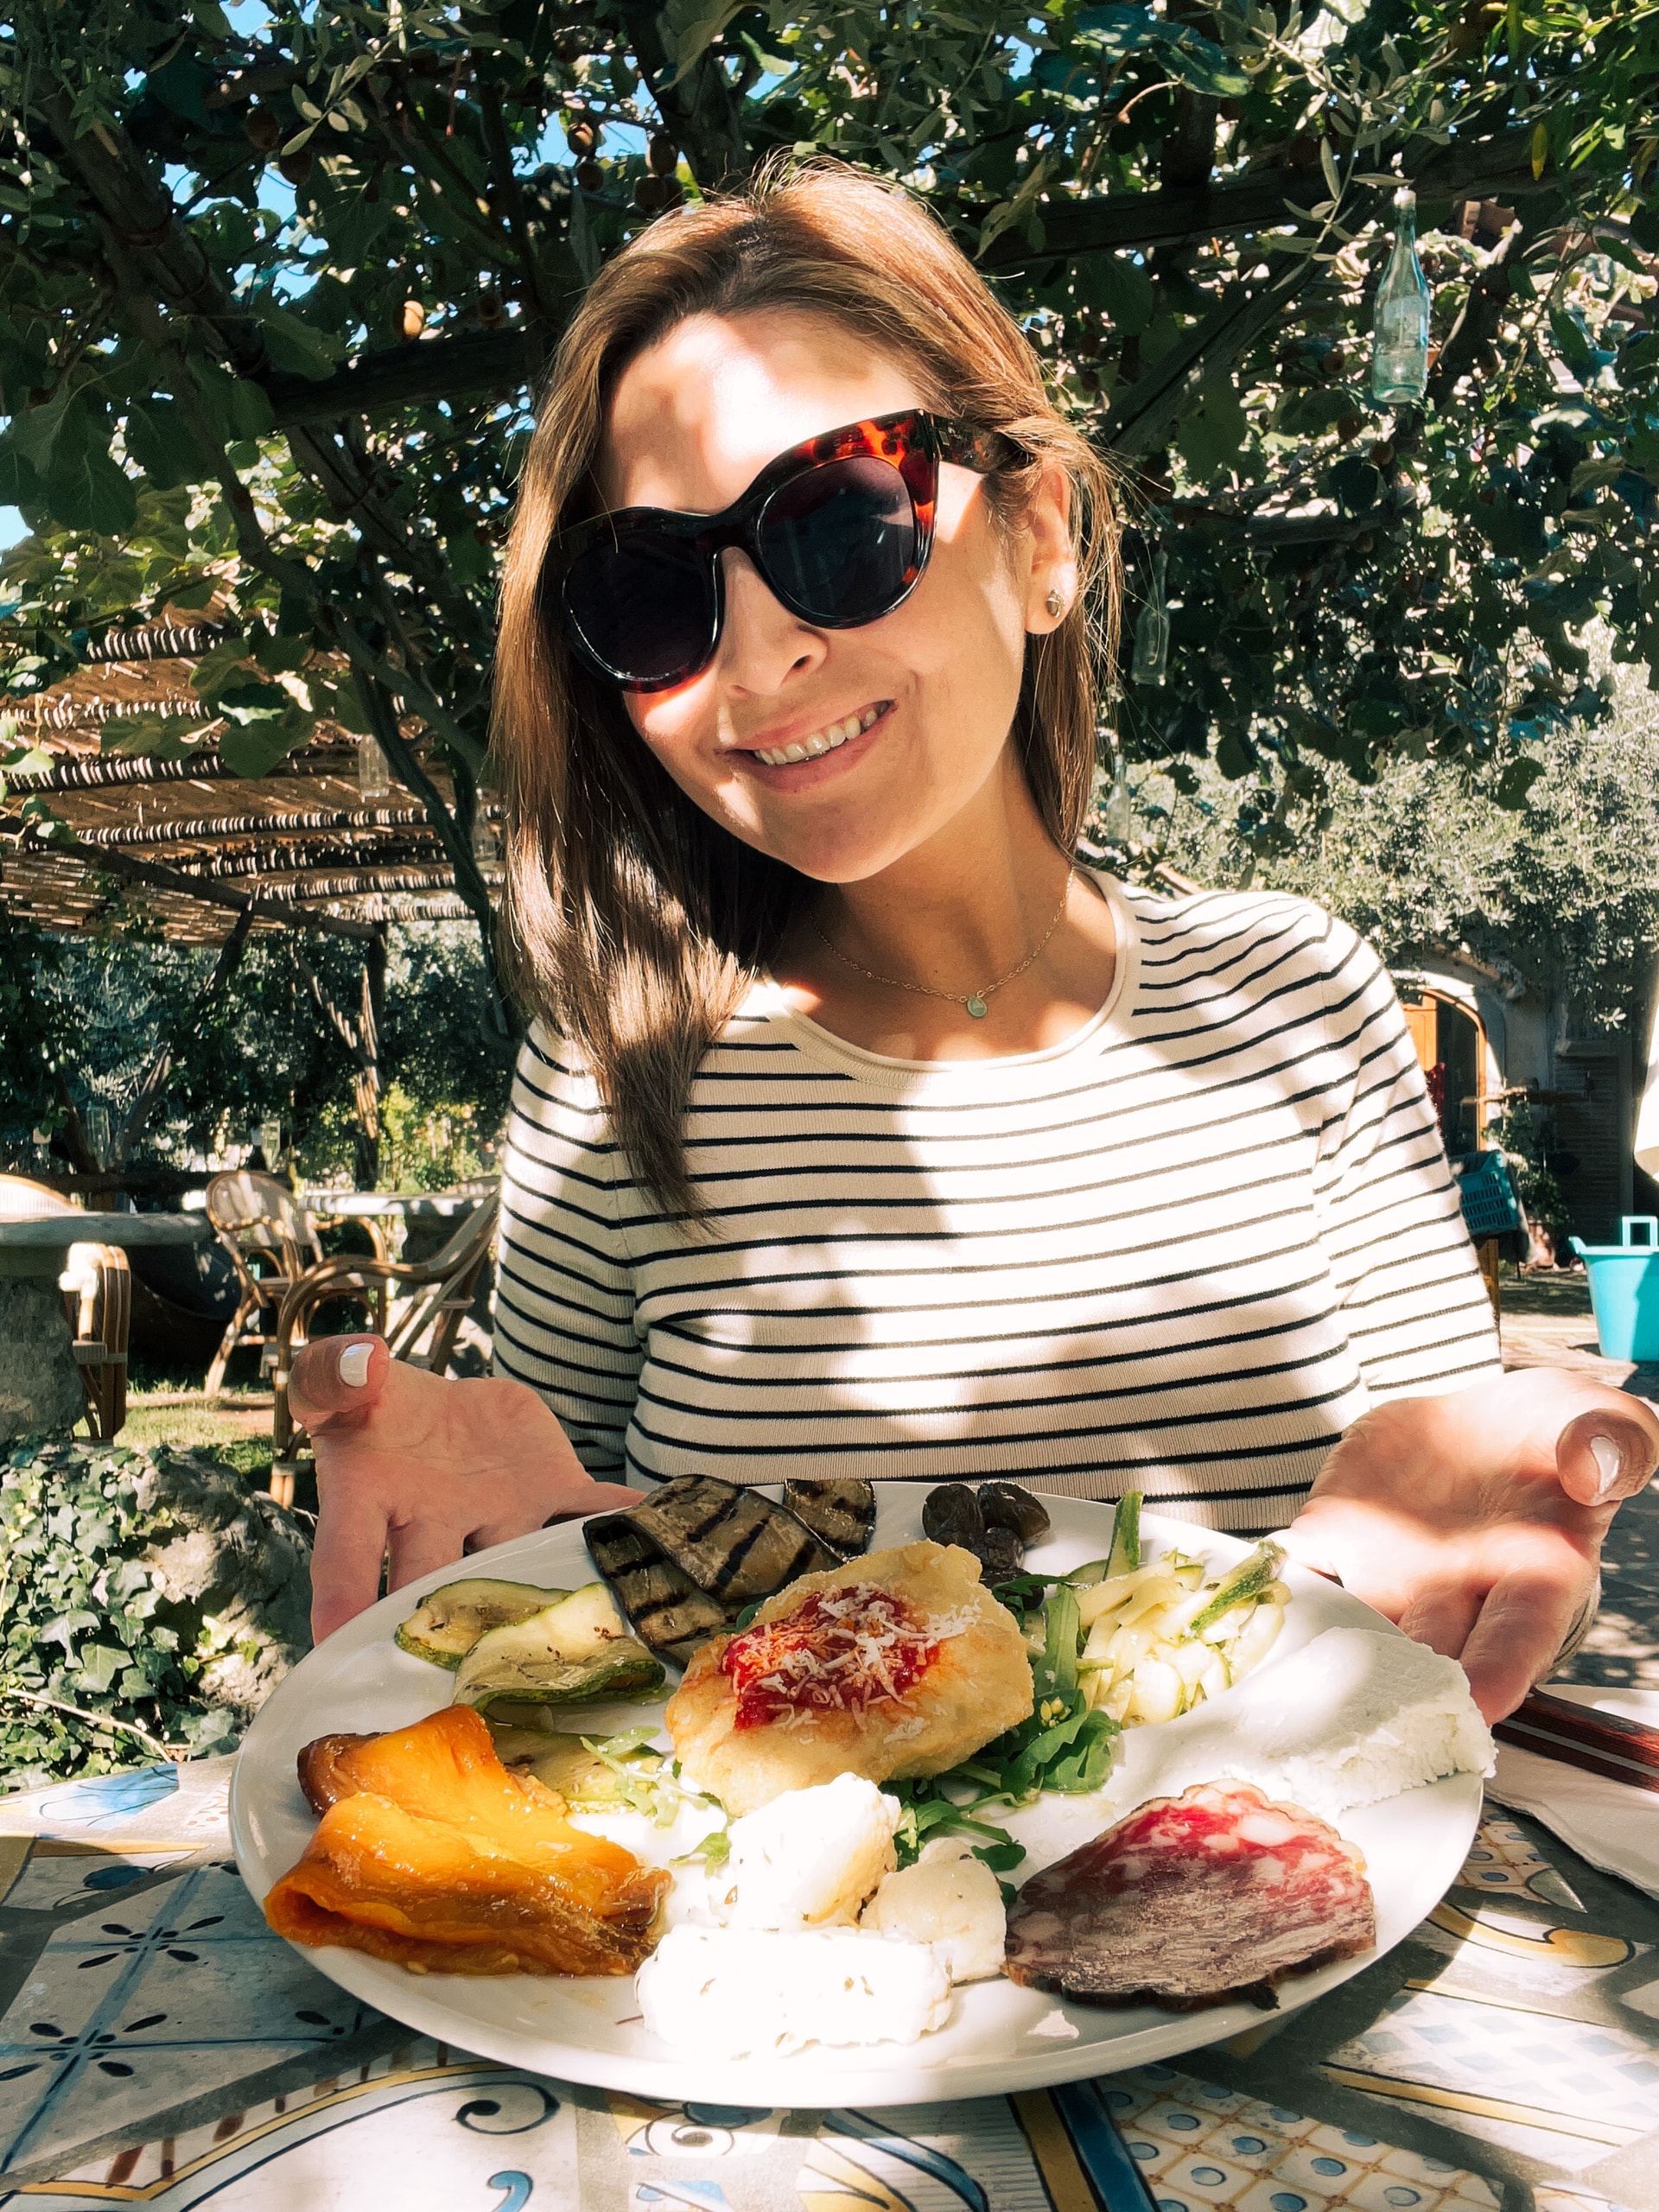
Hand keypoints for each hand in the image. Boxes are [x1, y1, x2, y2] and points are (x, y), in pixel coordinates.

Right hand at [290, 1336, 640, 1643]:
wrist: (435, 1412)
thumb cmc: (369, 1405)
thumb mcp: (341, 1381)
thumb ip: (337, 1374)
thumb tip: (363, 1363)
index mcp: (372, 1502)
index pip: (349, 1557)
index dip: (342, 1598)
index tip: (335, 1646)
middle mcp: (438, 1527)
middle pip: (441, 1581)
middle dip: (452, 1627)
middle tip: (467, 1678)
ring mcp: (499, 1517)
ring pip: (520, 1558)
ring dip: (545, 1586)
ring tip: (574, 1628)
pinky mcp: (548, 1492)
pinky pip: (587, 1508)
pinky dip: (621, 1520)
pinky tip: (656, 1537)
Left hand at [1281, 1367, 1658, 1721]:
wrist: (1484, 1423)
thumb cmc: (1557, 1434)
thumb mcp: (1598, 1424)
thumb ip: (1610, 1443)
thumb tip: (1598, 1461)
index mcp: (1531, 1578)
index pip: (1517, 1637)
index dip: (1499, 1672)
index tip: (1479, 1708)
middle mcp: (1456, 1593)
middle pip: (1426, 1656)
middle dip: (1399, 1691)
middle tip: (1367, 1725)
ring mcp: (1390, 1573)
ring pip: (1354, 1627)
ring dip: (1326, 1656)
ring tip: (1290, 1691)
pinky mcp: (1337, 1538)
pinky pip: (1299, 1570)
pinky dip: (1270, 1592)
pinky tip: (1238, 1613)